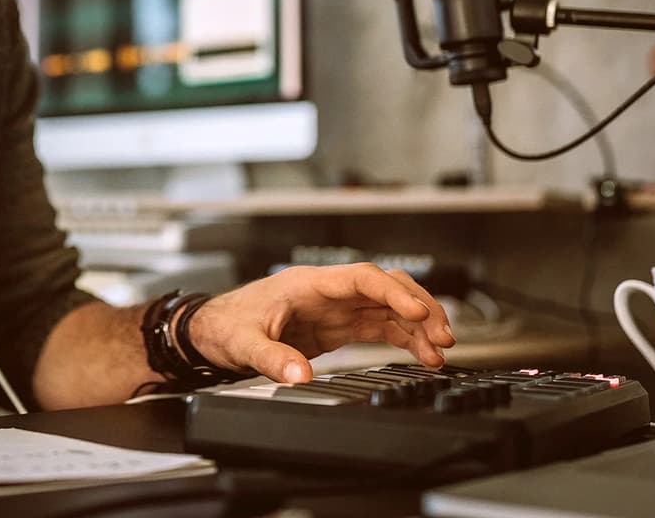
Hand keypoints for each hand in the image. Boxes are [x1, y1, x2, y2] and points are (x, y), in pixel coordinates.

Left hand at [185, 264, 455, 383]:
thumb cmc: (225, 323)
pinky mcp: (336, 327)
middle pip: (385, 288)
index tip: (416, 311)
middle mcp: (328, 292)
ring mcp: (335, 309)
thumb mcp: (244, 342)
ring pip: (388, 308)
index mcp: (308, 284)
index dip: (393, 292)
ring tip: (440, 350)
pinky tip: (421, 355)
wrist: (210, 329)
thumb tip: (300, 376)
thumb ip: (272, 359)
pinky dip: (403, 339)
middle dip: (418, 307)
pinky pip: (378, 327)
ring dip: (417, 326)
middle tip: (443, 335)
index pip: (362, 278)